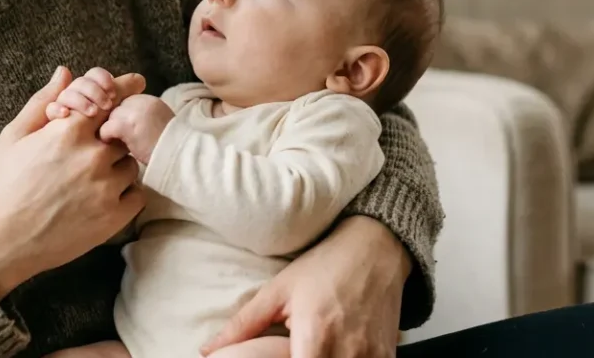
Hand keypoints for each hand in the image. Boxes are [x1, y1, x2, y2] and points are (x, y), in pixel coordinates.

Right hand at [0, 66, 148, 297]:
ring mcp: (106, 188)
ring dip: (118, 167)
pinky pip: (137, 194)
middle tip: (94, 150)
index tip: (133, 87)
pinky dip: (126, 193)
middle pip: (122, 133)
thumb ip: (43, 101)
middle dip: (111, 137)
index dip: (119, 93)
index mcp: (68, 131)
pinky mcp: (113, 217)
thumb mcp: (14, 137)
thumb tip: (65, 73)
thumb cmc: (2, 186)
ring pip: (130, 164)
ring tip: (90, 179)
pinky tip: (102, 197)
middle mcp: (93, 156)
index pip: (109, 99)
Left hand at [99, 94, 172, 163]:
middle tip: (116, 137)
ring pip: (109, 117)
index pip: (126, 103)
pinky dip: (107, 137)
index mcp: (150, 101)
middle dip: (115, 122)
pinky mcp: (125, 125)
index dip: (122, 117)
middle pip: (116, 108)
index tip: (124, 130)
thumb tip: (125, 124)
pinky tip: (111, 145)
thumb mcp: (159, 124)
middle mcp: (141, 101)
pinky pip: (106, 128)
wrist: (177, 155)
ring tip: (114, 142)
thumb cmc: (169, 146)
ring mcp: (132, 112)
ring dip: (110, 129)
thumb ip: (144, 119)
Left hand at [201, 217, 409, 357]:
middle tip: (294, 350)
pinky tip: (339, 351)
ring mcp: (371, 356)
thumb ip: (243, 324)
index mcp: (315, 337)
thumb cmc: (326, 265)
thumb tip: (207, 349)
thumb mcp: (279, 290)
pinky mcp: (387, 356)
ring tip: (314, 349)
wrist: (375, 248)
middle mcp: (347, 352)